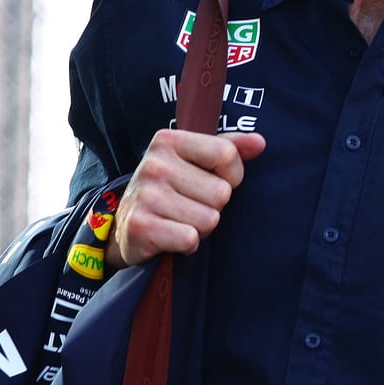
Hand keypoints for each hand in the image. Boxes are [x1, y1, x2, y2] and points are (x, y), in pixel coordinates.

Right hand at [112, 129, 265, 267]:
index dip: (232, 174)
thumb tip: (259, 142)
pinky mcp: (141, 226)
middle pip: (222, 192)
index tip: (214, 180)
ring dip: (201, 226)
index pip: (227, 154)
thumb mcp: (196, 160)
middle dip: (213, 205)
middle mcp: (154, 164)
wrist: (124, 226)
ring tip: (179, 219)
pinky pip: (190, 239)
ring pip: (210, 219)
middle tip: (190, 205)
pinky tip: (171, 235)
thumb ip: (230, 147)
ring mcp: (145, 196)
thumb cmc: (171, 188)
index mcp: (168, 141)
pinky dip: (187, 243)